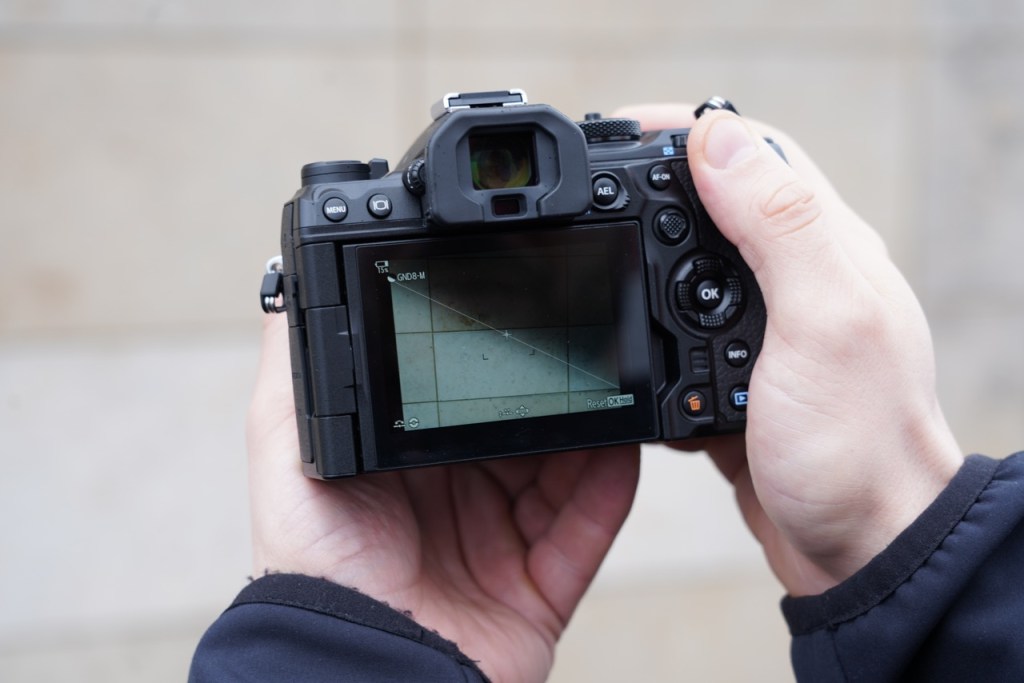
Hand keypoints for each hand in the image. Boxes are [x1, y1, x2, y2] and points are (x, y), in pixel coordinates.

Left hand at [246, 314, 639, 682]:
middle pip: (524, 431)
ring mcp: (502, 543)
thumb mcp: (286, 447)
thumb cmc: (312, 564)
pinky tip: (624, 444)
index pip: (464, 399)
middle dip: (552, 389)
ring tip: (614, 378)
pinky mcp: (538, 585)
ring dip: (591, 429)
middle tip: (578, 342)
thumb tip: (287, 290)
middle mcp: (459, 498)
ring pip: (564, 472)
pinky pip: (587, 529)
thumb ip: (296, 370)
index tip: (517, 319)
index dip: (494, 365)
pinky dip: (610, 489)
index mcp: (410, 464)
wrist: (354, 667)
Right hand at [617, 103, 962, 595]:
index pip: (756, 155)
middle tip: (592, 196)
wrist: (863, 552)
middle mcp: (800, 281)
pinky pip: (680, 339)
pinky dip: (646, 336)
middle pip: (716, 206)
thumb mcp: (823, 322)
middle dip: (651, 190)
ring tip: (597, 267)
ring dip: (643, 263)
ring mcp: (768, 333)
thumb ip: (778, 225)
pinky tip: (624, 350)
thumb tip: (717, 139)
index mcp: (825, 249)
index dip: (688, 132)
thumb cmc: (858, 449)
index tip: (621, 132)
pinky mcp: (740, 379)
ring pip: (690, 273)